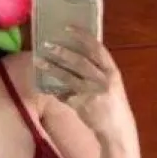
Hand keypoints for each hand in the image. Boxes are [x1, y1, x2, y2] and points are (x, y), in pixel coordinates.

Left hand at [36, 27, 136, 144]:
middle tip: (47, 44)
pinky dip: (54, 90)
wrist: (117, 129)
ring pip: (68, 77)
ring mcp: (92, 94)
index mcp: (112, 71)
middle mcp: (103, 80)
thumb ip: (99, 70)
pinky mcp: (81, 106)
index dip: (82, 36)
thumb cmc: (113, 104)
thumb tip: (76, 55)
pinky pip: (64, 95)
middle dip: (62, 52)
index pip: (97, 48)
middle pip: (80, 61)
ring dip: (52, 68)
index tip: (68, 28)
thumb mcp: (112, 84)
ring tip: (39, 61)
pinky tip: (45, 86)